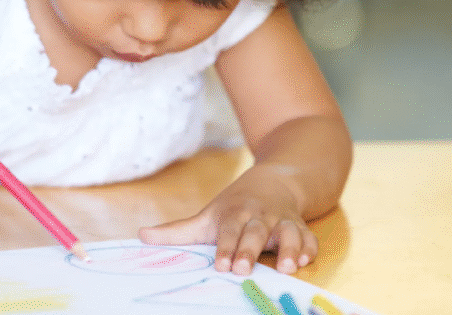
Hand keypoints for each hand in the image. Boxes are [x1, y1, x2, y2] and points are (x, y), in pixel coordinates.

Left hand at [138, 166, 316, 274]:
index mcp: (235, 213)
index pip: (229, 231)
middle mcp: (260, 216)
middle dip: (250, 250)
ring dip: (290, 248)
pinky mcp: (301, 227)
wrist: (275, 181)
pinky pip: (309, 237)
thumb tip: (141, 236)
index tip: (220, 264)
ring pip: (289, 233)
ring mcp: (283, 221)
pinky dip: (310, 247)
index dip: (225, 247)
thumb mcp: (208, 216)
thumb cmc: (235, 207)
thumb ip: (178, 231)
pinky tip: (307, 260)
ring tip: (289, 267)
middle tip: (243, 270)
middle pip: (256, 233)